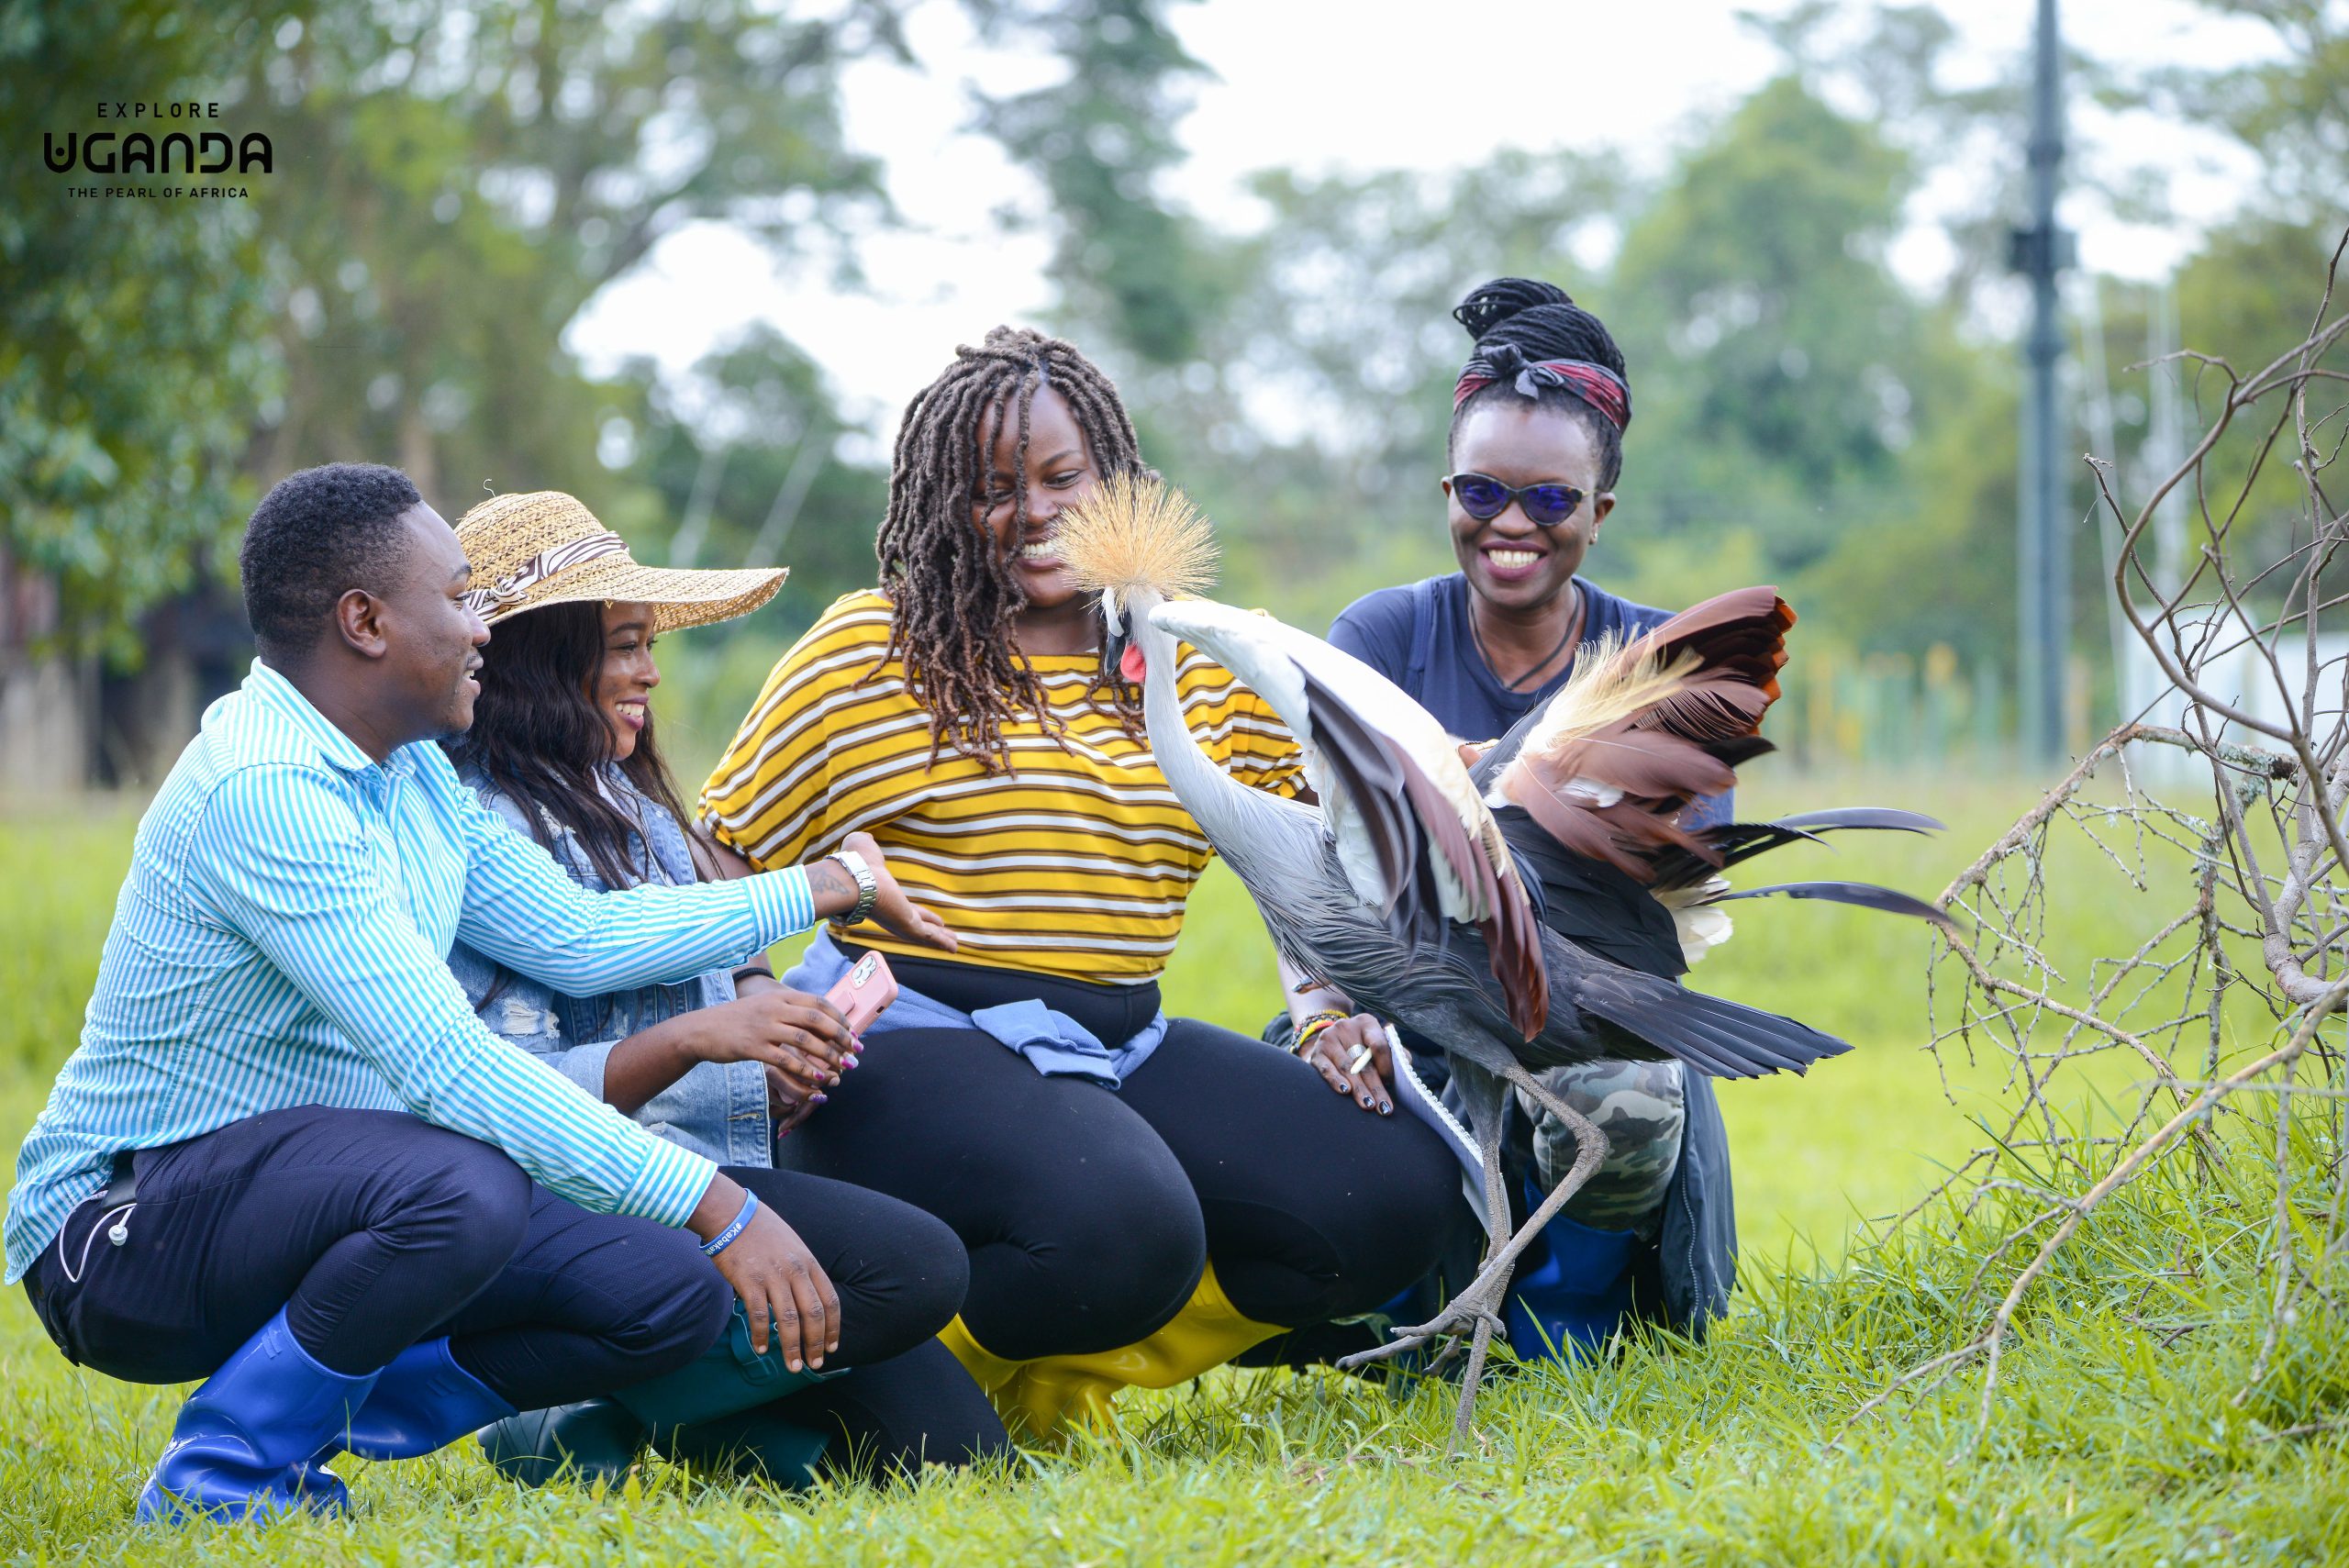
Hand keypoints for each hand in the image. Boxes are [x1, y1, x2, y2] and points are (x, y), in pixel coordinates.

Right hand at [688, 989, 856, 1099]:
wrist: (701, 1029)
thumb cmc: (736, 1020)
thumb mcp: (764, 1007)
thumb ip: (789, 1010)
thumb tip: (820, 1022)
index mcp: (780, 996)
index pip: (819, 1003)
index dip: (840, 1018)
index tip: (853, 1033)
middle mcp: (774, 1008)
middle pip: (817, 1020)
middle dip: (841, 1037)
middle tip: (856, 1052)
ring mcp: (763, 1027)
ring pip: (805, 1040)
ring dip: (828, 1055)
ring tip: (842, 1068)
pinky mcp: (753, 1047)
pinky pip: (786, 1059)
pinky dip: (805, 1070)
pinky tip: (818, 1079)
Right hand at [690, 1176, 838, 1367]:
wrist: (731, 1214)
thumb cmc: (762, 1230)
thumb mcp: (793, 1245)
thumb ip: (802, 1271)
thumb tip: (808, 1300)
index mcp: (809, 1262)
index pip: (830, 1300)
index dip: (833, 1328)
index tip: (833, 1347)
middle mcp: (795, 1271)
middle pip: (813, 1314)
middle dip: (816, 1344)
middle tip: (815, 1364)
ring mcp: (772, 1276)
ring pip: (788, 1320)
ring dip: (792, 1348)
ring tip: (793, 1366)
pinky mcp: (749, 1282)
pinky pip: (759, 1316)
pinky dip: (761, 1336)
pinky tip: (761, 1348)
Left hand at [840, 831, 958, 952]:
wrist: (853, 878)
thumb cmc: (856, 862)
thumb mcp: (863, 848)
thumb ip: (867, 844)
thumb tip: (865, 838)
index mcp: (884, 900)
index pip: (904, 910)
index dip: (916, 914)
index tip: (923, 918)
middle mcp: (892, 915)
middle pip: (917, 926)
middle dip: (932, 931)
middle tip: (945, 934)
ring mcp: (900, 923)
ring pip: (926, 935)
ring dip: (941, 940)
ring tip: (955, 945)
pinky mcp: (907, 927)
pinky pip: (929, 936)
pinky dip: (942, 943)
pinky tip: (955, 948)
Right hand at [1297, 1013, 1393, 1115]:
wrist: (1328, 1043)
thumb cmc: (1360, 1048)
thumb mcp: (1376, 1044)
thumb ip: (1394, 1052)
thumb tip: (1405, 1062)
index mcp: (1366, 1023)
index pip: (1379, 1045)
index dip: (1386, 1065)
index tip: (1391, 1082)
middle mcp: (1346, 1027)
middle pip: (1364, 1061)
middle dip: (1376, 1087)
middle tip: (1384, 1108)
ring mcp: (1329, 1038)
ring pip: (1348, 1067)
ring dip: (1359, 1088)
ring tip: (1368, 1105)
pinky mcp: (1317, 1053)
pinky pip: (1327, 1069)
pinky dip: (1336, 1081)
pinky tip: (1344, 1091)